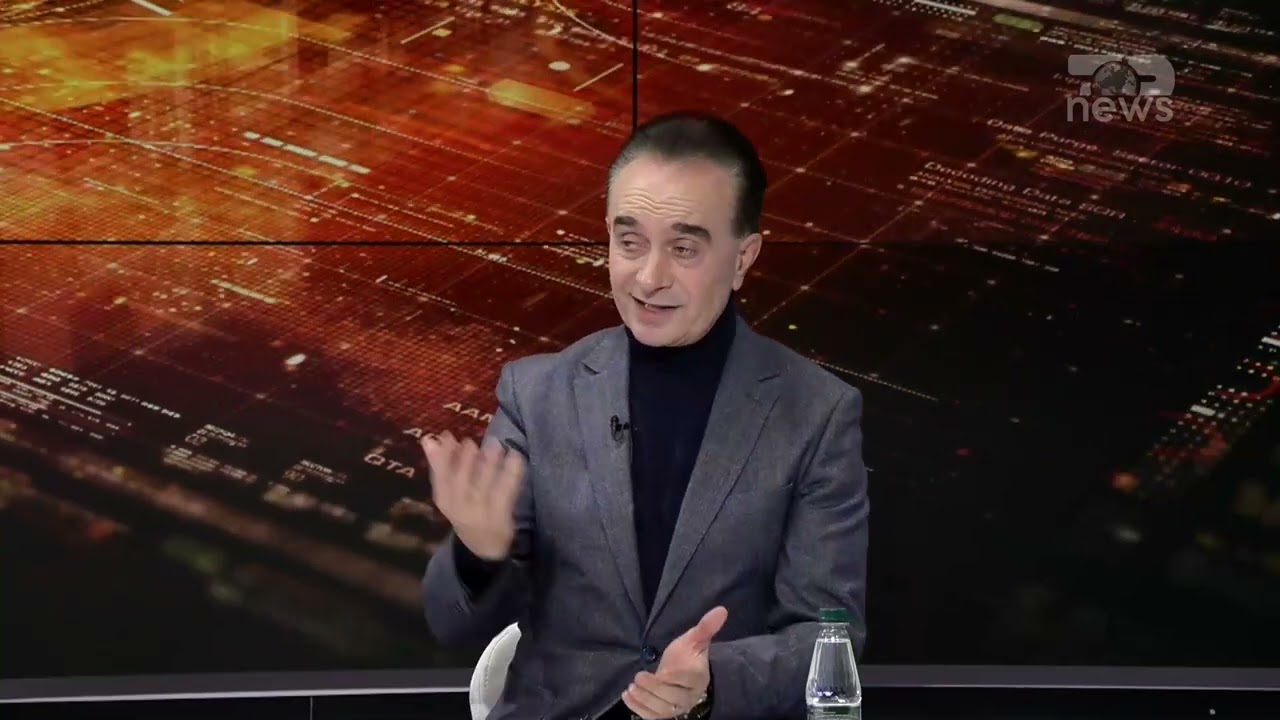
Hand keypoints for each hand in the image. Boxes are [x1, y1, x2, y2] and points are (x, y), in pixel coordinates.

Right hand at [422, 431, 524, 560]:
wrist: (483, 546)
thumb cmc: (463, 510)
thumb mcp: (447, 492)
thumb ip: (439, 465)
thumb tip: (428, 438)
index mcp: (444, 500)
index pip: (440, 478)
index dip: (441, 457)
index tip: (446, 436)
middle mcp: (460, 508)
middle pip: (460, 484)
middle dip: (464, 461)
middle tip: (469, 442)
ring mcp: (481, 512)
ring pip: (483, 487)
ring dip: (489, 464)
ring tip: (495, 444)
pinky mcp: (501, 514)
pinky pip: (506, 492)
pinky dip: (512, 474)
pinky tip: (516, 456)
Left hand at [623, 606, 726, 718]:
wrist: (687, 674)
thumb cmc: (688, 656)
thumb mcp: (695, 639)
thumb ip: (706, 627)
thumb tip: (721, 610)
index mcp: (697, 676)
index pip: (686, 679)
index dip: (673, 678)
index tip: (662, 672)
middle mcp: (689, 695)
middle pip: (672, 698)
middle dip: (653, 689)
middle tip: (638, 677)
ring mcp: (677, 707)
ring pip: (662, 709)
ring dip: (644, 700)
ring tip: (631, 688)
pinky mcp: (665, 714)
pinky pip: (653, 716)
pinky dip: (639, 709)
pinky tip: (627, 696)